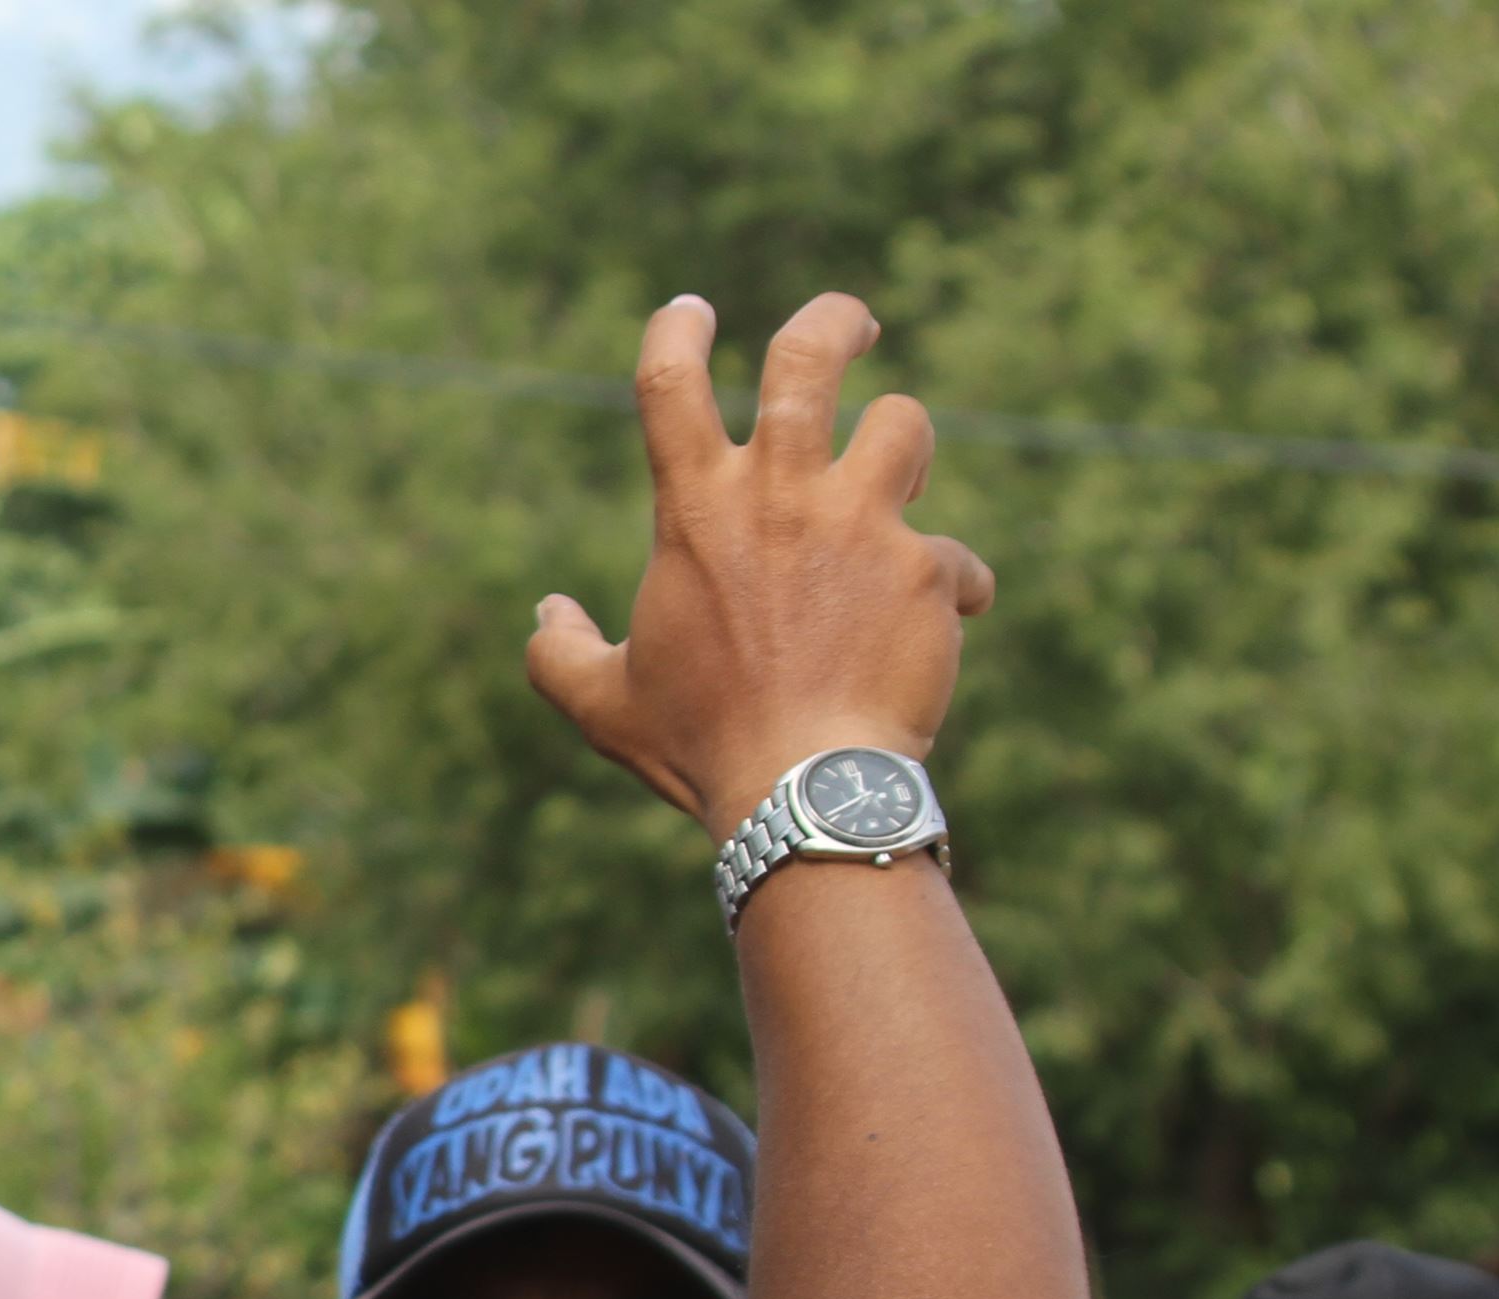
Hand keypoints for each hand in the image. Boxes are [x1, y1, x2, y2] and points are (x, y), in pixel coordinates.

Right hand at [527, 293, 997, 838]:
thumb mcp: (604, 706)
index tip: (690, 311)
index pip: (669, 383)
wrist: (803, 787)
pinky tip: (939, 627)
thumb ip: (561, 654)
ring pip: (903, 425)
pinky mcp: (928, 568)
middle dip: (834, 321)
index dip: (675, 331)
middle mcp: (781, 496)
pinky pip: (952, 560)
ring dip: (900, 446)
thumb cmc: (699, 744)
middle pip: (809, 354)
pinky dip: (947, 588)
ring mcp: (863, 524)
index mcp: (696, 514)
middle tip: (851, 323)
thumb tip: (546, 614)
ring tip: (898, 478)